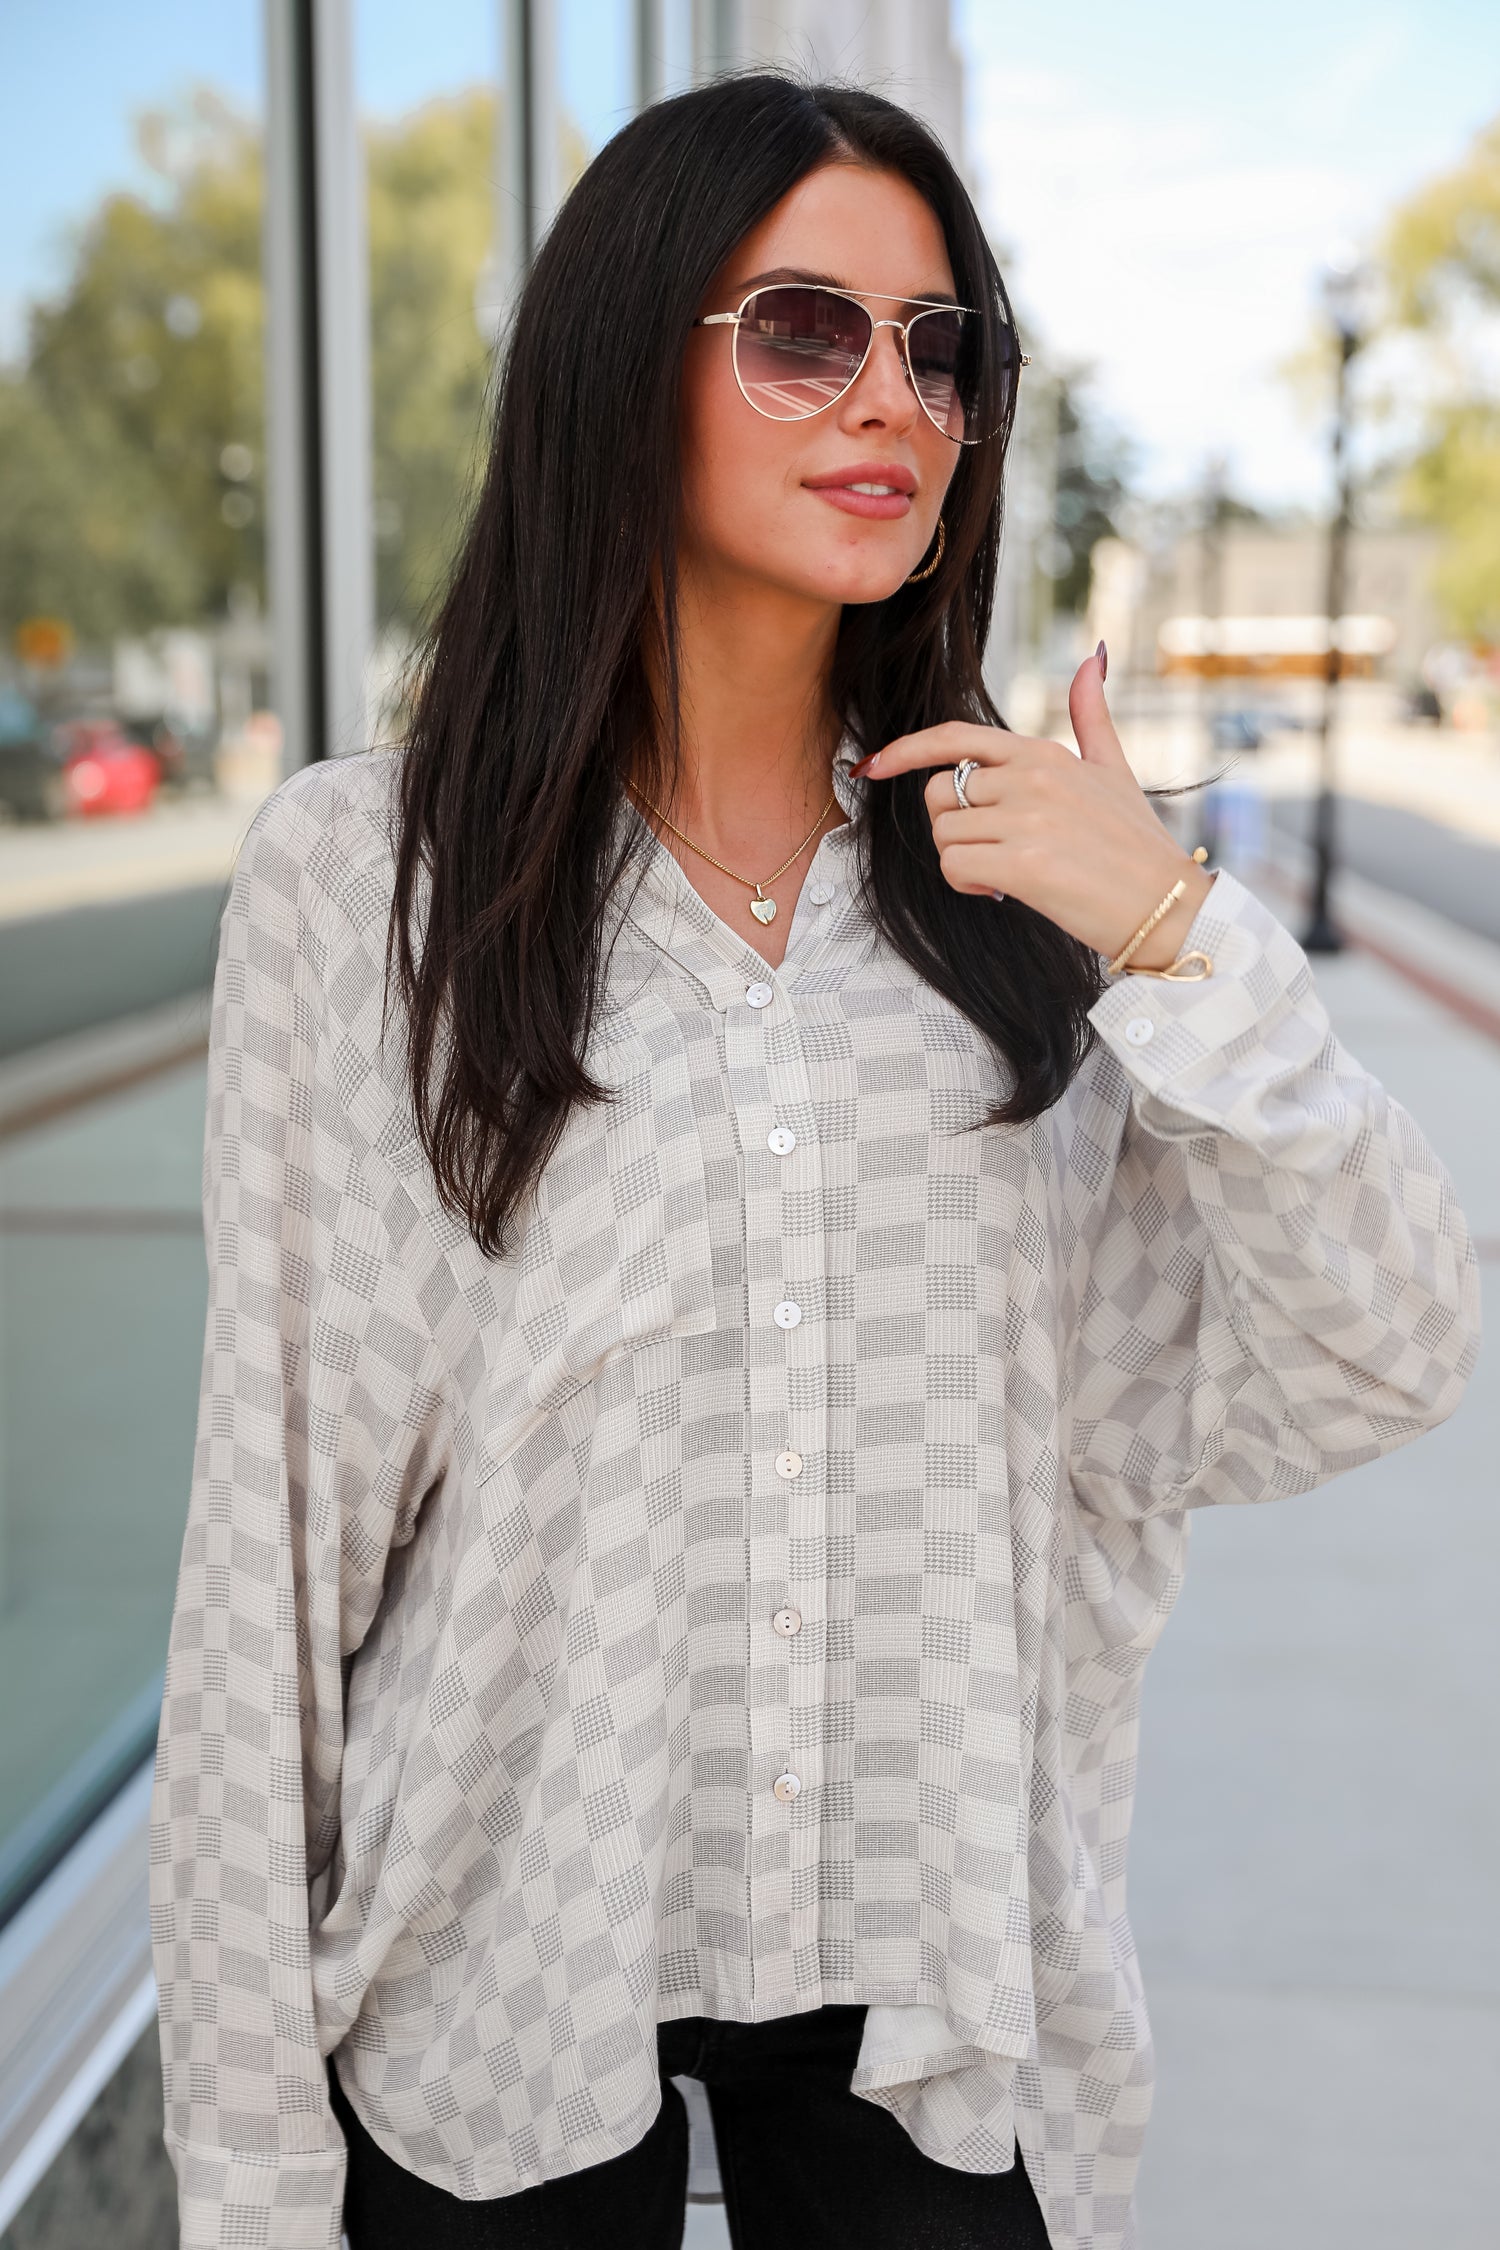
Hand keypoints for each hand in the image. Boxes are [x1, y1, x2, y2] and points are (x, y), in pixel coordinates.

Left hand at [849, 646, 1213, 967]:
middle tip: (995, 851)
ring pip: (943, 833)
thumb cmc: (1136, 845)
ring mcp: (1027, 818)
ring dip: (963, 862)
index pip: (956, 738)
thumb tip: (1092, 657)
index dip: (907, 749)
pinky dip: (968, 883)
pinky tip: (1003, 892)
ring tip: (1006, 875)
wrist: (1167, 906)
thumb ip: (1092, 717)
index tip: (874, 764)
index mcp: (1043, 753)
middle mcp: (1032, 777)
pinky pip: (954, 865)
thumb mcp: (1115, 769)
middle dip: (955, 827)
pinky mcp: (1023, 863)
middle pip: (940, 794)